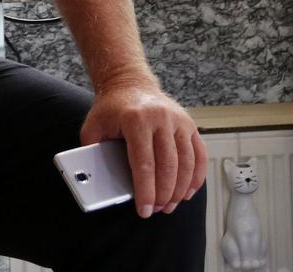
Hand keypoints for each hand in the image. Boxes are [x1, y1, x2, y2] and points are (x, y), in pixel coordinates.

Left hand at [80, 80, 206, 218]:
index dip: (145, 191)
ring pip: (186, 162)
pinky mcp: (189, 123)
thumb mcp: (93, 127)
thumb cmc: (111, 108)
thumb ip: (92, 153)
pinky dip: (197, 175)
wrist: (129, 83)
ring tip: (171, 204)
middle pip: (168, 165)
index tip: (144, 210)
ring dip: (180, 188)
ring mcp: (178, 120)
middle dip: (164, 194)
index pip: (143, 163)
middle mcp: (160, 118)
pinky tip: (189, 190)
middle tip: (157, 210)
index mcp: (135, 119)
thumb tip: (97, 182)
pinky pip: (199, 153)